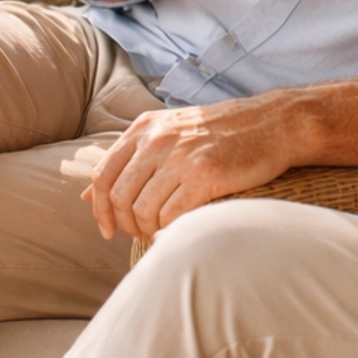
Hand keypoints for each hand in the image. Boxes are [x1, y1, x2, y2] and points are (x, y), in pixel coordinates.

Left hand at [85, 93, 299, 244]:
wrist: (270, 123)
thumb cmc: (218, 133)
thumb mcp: (167, 133)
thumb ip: (128, 160)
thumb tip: (87, 196)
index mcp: (144, 128)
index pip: (102, 175)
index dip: (100, 209)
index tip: (107, 229)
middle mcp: (158, 140)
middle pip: (119, 196)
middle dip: (124, 224)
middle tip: (138, 234)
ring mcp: (181, 157)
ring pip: (142, 210)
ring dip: (147, 230)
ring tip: (159, 232)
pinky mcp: (206, 175)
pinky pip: (172, 216)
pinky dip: (169, 230)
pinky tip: (178, 229)